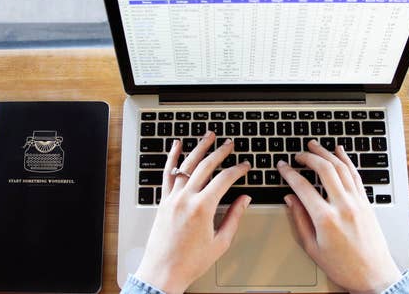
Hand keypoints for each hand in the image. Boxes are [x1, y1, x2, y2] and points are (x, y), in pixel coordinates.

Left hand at [136, 132, 250, 293]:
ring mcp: (172, 198)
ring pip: (187, 165)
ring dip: (199, 148)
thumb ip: (234, 217)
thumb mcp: (220, 242)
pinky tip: (177, 146)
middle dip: (220, 152)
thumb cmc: (190, 262)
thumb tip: (244, 200)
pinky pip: (168, 174)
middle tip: (230, 144)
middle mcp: (186, 199)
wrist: (163, 272)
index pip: (224, 179)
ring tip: (208, 136)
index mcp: (203, 208)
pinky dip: (172, 158)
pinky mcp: (163, 201)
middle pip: (206, 166)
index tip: (245, 166)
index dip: (238, 170)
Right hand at [277, 140, 401, 293]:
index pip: (302, 187)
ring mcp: (358, 202)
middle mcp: (343, 206)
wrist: (374, 275)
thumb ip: (299, 220)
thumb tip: (290, 199)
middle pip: (325, 170)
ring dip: (327, 153)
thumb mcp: (312, 248)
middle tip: (298, 155)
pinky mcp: (366, 203)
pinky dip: (347, 160)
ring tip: (315, 146)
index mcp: (326, 219)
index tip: (282, 167)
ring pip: (342, 168)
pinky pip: (355, 175)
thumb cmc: (343, 267)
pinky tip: (340, 152)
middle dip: (309, 157)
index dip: (289, 173)